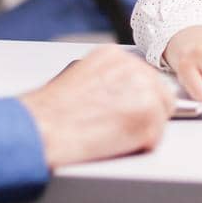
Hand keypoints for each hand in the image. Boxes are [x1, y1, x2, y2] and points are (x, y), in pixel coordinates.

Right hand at [19, 44, 175, 167]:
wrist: (41, 128)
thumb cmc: (50, 111)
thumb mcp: (80, 77)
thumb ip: (108, 80)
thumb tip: (122, 95)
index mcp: (116, 56)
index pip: (144, 77)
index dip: (135, 99)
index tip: (124, 110)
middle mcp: (134, 67)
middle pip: (158, 94)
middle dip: (143, 113)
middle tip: (116, 127)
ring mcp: (145, 91)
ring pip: (160, 116)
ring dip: (141, 130)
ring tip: (110, 135)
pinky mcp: (149, 117)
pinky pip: (155, 138)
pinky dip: (138, 147)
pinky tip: (112, 143)